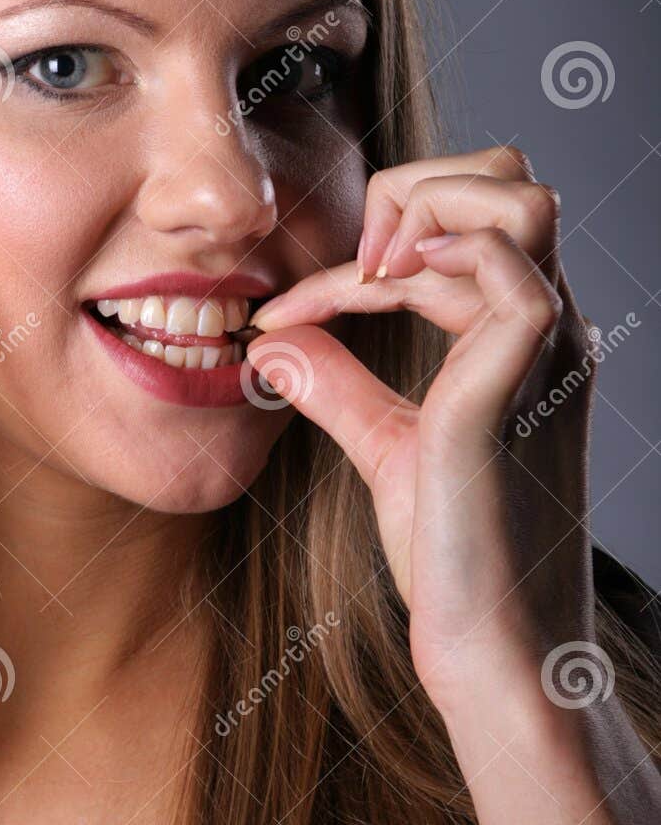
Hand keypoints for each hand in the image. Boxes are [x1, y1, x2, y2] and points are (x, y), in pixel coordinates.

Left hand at [248, 146, 595, 716]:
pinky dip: (427, 255)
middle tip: (348, 265)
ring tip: (364, 276)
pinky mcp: (523, 377)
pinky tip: (372, 295)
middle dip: (413, 191)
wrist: (489, 643)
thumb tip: (278, 343)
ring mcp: (545, 350)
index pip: (458, 233)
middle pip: (510, 181)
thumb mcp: (387, 450)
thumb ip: (340, 388)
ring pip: (518, 198)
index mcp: (521, 341)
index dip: (364, 249)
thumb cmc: (454, 559)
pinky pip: (504, 262)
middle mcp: (546, 332)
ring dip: (423, 209)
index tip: (284, 309)